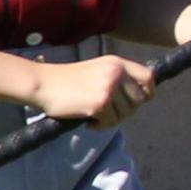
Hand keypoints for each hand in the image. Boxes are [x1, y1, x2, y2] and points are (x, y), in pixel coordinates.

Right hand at [27, 54, 152, 124]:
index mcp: (117, 63)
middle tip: (108, 114)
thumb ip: (117, 78)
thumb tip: (141, 98)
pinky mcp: (100, 104)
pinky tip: (88, 122)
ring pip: (126, 114)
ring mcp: (109, 88)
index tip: (138, 101)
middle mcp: (116, 73)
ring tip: (95, 117)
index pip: (149, 77)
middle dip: (126, 111)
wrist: (42, 84)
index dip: (148, 92)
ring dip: (112, 120)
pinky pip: (111, 123)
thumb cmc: (67, 81)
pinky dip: (100, 126)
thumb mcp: (97, 70)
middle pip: (139, 100)